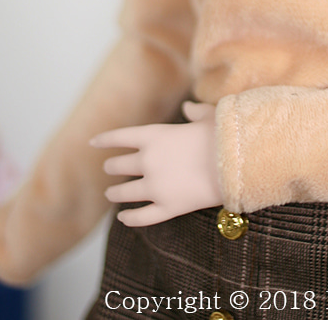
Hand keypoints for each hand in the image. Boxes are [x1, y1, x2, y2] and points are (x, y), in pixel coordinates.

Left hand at [90, 101, 221, 226]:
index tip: (93, 143)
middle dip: (112, 167)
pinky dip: (130, 218)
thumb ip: (195, 112)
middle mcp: (148, 160)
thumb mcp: (209, 116)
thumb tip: (188, 108)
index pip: (121, 137)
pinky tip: (123, 218)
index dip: (105, 140)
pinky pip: (142, 216)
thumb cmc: (223, 135)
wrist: (234, 163)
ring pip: (124, 192)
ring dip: (115, 192)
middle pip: (119, 165)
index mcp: (155, 135)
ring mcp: (155, 186)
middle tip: (109, 169)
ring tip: (111, 193)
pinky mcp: (166, 207)